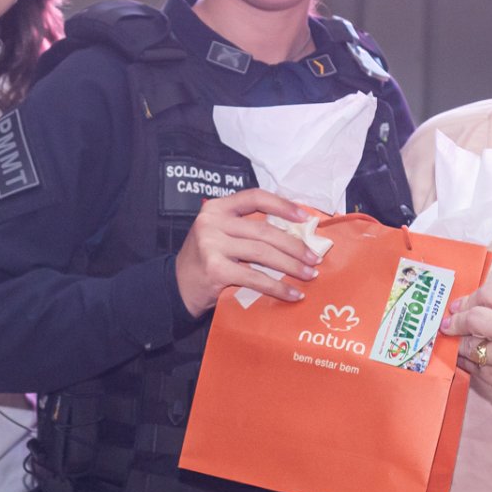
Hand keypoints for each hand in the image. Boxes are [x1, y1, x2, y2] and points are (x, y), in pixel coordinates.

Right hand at [174, 189, 321, 315]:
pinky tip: (292, 294)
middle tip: (314, 258)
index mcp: (217, 207)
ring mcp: (211, 245)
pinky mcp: (215, 270)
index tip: (306, 218)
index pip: (255, 197)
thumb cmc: (207, 259)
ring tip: (309, 275)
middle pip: (264, 230)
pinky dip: (278, 287)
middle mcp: (212, 222)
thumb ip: (247, 228)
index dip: (283, 206)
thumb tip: (295, 232)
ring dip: (291, 266)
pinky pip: (255, 277)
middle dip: (294, 245)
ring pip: (263, 253)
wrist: (177, 287)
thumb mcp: (221, 234)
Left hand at [442, 282, 491, 425]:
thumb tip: (463, 307)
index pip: (487, 294)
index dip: (467, 299)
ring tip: (465, 344)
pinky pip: (474, 368)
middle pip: (473, 319)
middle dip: (456, 321)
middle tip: (449, 325)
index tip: (458, 307)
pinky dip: (471, 363)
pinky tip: (478, 361)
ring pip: (469, 347)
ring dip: (461, 345)